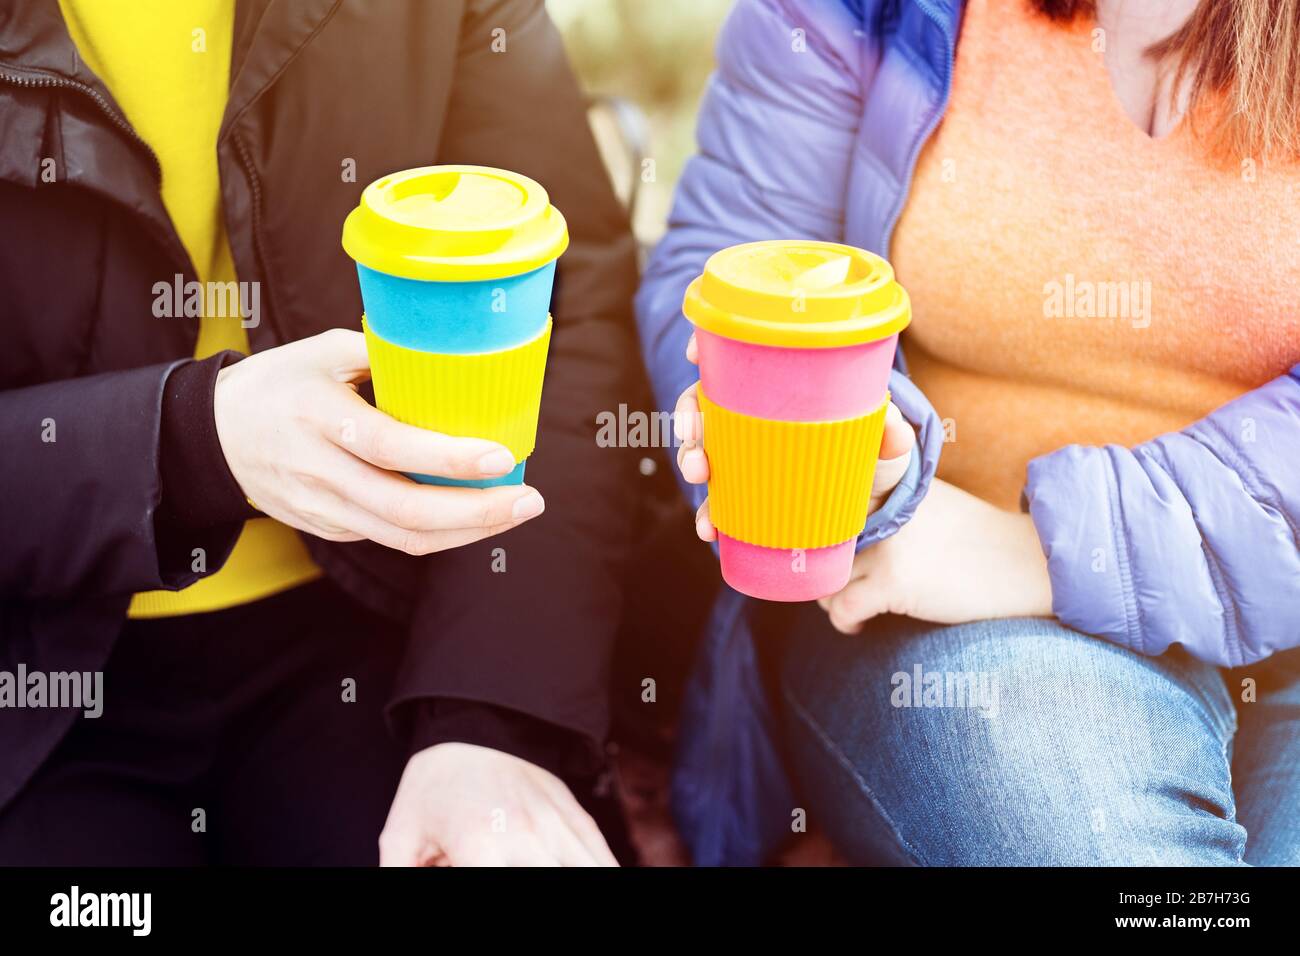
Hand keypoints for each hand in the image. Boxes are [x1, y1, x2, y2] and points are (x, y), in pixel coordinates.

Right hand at [213, 329, 544, 554]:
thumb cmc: (281, 383)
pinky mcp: (330, 529)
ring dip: (469, 531)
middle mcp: (319, 470)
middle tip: (530, 499)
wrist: (213, 438)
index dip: (446, 458)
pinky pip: (394, 540)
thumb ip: (384, 353)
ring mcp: (323, 508)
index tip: (501, 456)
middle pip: (404, 510)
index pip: (388, 446)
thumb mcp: (321, 351)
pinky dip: (442, 532)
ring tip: (518, 510)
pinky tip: (478, 514)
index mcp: (317, 416)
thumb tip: (456, 353)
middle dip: (477, 513)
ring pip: (404, 538)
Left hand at [378, 743, 617, 866]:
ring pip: (586, 869)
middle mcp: (525, 839)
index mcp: (480, 848)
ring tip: (552, 868)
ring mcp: (556, 828)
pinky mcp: (576, 817)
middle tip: (508, 867)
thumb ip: (399, 873)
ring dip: (576, 875)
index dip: (472, 885)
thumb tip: (395, 886)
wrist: (476, 721)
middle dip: (537, 882)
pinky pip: (601, 856)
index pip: (490, 885)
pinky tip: (595, 872)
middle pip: (548, 878)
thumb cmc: (435, 783)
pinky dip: (602, 868)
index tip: (465, 871)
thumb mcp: (401, 833)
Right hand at [673, 332, 915, 541]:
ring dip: (689, 458)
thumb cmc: (869, 453)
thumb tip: (893, 427)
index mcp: (776, 386)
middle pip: (702, 400)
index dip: (705, 347)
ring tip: (699, 474)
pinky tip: (710, 528)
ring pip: (699, 446)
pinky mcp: (744, 493)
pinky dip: (708, 513)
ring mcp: (742, 454)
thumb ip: (889, 432)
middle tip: (694, 433)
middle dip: (688, 413)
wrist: (869, 502)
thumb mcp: (882, 440)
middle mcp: (750, 415)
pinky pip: (715, 500)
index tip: (693, 354)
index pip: (732, 356)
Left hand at [819, 478, 1053, 630]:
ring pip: (826, 580)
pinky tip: (861, 625)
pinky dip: (844, 622)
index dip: (822, 542)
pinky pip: (842, 608)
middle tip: (842, 590)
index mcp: (887, 487)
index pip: (827, 512)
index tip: (829, 561)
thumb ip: (887, 510)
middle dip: (826, 575)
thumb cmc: (976, 538)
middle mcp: (880, 510)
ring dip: (832, 600)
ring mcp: (886, 546)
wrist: (1026, 561)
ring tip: (854, 607)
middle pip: (822, 549)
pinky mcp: (894, 582)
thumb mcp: (929, 505)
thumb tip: (838, 532)